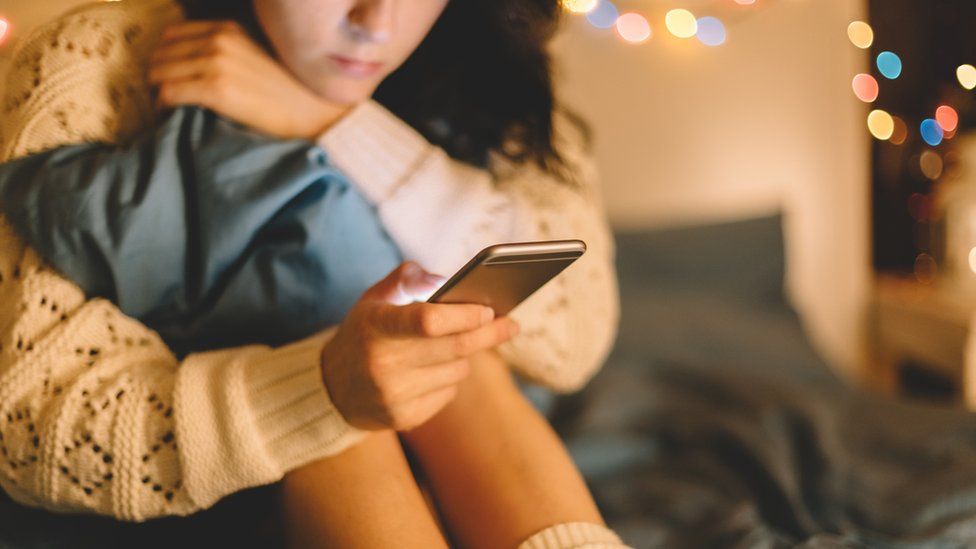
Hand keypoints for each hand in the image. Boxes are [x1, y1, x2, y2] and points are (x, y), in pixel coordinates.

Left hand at [148, 21, 347, 138]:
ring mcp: (217, 63)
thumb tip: (194, 63)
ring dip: (156, 92)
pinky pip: (169, 94)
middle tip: (161, 96)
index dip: (163, 57)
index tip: (166, 77)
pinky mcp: (217, 90)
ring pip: (159, 73)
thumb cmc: (289, 93)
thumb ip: (228, 50)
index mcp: (229, 29)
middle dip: (156, 76)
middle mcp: (220, 40)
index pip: (173, 35)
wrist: (314, 113)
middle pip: (161, 53)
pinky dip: (162, 107)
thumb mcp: (257, 55)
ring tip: (165, 109)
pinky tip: (170, 116)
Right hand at [320, 262, 519, 431]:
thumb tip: (445, 280)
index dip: (464, 315)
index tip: (489, 310)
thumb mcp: (374, 299)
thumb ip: (408, 279)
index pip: (428, 321)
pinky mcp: (403, 418)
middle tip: (511, 324)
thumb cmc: (364, 334)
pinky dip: (449, 379)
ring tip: (454, 346)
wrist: (332, 388)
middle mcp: (382, 363)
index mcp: (375, 326)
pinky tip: (434, 371)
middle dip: (488, 334)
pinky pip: (448, 393)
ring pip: (456, 371)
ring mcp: (392, 395)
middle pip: (454, 348)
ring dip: (464, 356)